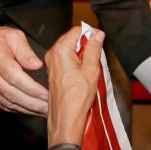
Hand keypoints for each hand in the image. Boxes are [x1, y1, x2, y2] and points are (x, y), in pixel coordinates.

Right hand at [0, 23, 48, 114]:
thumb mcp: (14, 36)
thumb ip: (26, 51)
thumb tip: (37, 65)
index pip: (15, 77)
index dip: (31, 88)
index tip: (46, 94)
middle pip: (12, 93)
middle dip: (32, 102)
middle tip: (48, 106)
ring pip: (8, 102)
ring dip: (27, 109)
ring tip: (43, 110)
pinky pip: (4, 104)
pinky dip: (19, 109)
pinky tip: (31, 110)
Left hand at [45, 27, 104, 145]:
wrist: (66, 119)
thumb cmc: (77, 99)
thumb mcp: (91, 70)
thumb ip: (94, 49)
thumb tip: (97, 35)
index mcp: (60, 50)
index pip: (76, 30)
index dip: (90, 33)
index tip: (99, 39)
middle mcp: (52, 55)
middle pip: (71, 38)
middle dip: (86, 43)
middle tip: (97, 53)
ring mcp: (51, 64)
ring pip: (69, 49)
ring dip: (82, 53)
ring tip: (91, 65)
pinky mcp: (53, 72)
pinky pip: (66, 59)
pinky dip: (76, 61)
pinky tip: (84, 73)